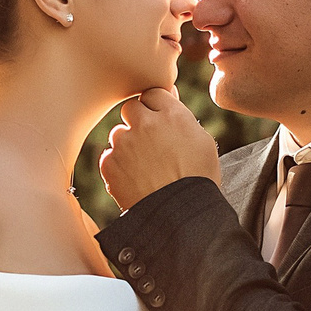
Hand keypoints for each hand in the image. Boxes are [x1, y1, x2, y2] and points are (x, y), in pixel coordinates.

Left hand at [99, 87, 221, 211]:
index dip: (156, 109)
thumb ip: (181, 116)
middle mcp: (146, 123)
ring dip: (127, 145)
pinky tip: (135, 180)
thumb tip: (167, 95)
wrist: (179, 216)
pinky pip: (109, 156)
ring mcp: (125, 143)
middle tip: (150, 145)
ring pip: (118, 133)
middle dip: (138, 123)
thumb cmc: (197, 179)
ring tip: (145, 169)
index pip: (153, 93)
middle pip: (131, 109)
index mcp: (172, 115)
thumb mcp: (201, 141)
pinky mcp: (110, 163)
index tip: (160, 124)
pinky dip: (118, 166)